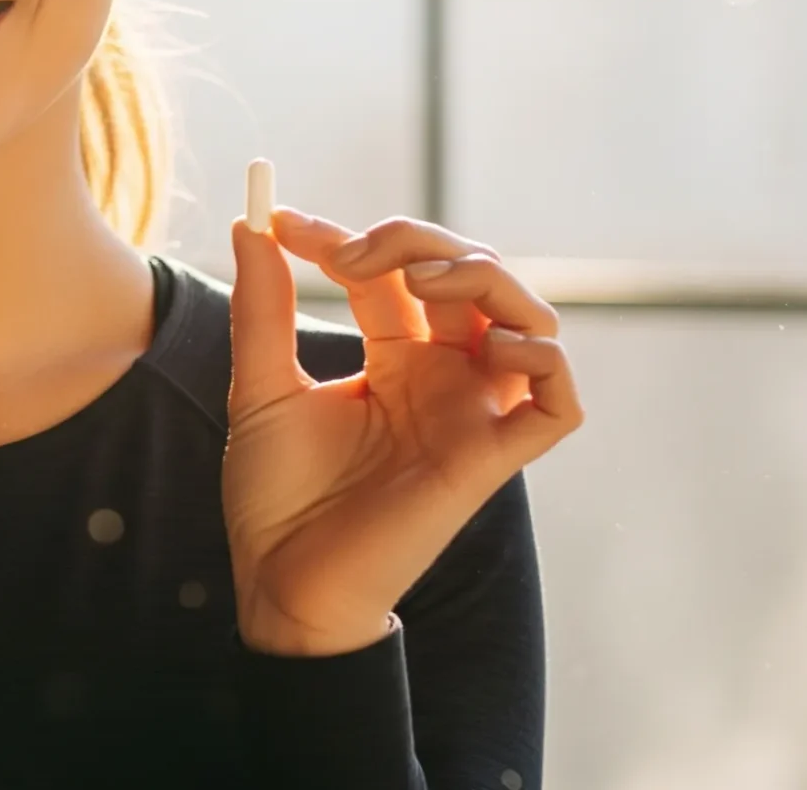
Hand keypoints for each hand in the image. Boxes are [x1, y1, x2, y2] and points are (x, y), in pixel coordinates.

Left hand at [224, 211, 582, 656]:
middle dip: (416, 239)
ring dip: (485, 276)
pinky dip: (543, 360)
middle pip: (470, 275)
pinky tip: (491, 344)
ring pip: (529, 318)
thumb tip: (250, 225)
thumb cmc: (277, 497)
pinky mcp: (491, 459)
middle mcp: (444, 378)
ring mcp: (471, 414)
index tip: (281, 222)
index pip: (393, 271)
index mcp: (395, 359)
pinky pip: (556, 402)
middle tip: (348, 251)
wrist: (282, 583)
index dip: (345, 236)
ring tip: (420, 280)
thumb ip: (263, 308)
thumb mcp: (261, 387)